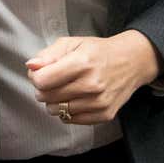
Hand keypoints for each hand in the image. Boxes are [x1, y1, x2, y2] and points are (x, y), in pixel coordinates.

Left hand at [26, 31, 160, 124]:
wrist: (132, 62)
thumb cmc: (98, 52)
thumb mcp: (72, 43)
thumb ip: (48, 54)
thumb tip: (31, 66)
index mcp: (81, 63)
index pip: (42, 81)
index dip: (36, 77)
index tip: (42, 73)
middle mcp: (92, 85)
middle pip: (46, 97)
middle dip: (43, 89)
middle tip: (53, 81)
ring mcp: (99, 102)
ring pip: (56, 110)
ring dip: (54, 102)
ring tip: (65, 89)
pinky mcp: (105, 114)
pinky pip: (71, 119)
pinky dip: (67, 111)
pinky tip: (75, 99)